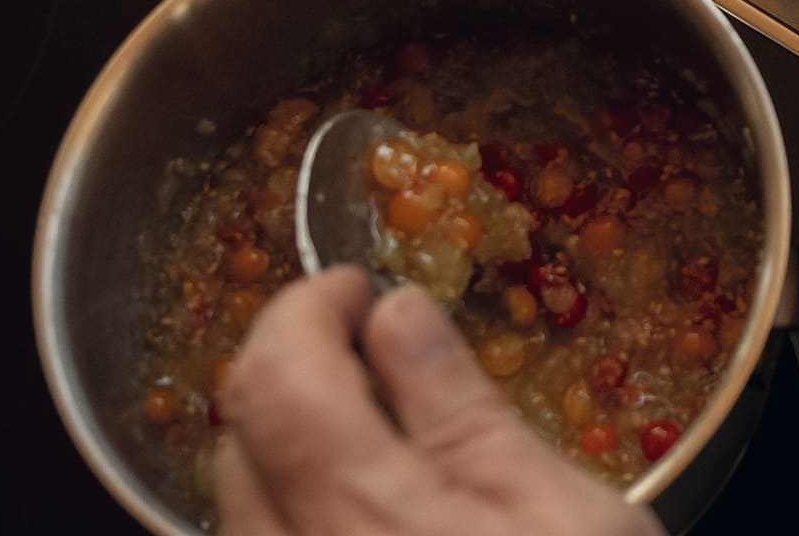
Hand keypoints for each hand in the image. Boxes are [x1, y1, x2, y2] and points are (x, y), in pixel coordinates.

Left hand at [214, 268, 657, 535]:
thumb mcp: (561, 513)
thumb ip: (463, 410)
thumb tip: (399, 316)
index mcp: (361, 513)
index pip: (275, 377)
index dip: (303, 310)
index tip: (354, 285)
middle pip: (237, 442)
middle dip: (289, 370)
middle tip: (363, 342)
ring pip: (239, 514)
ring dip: (288, 450)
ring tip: (371, 430)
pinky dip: (295, 518)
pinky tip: (364, 520)